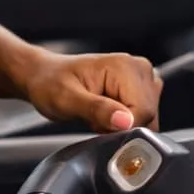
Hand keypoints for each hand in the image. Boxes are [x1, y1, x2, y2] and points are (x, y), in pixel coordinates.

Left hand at [21, 49, 161, 133]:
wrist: (44, 76)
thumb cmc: (50, 84)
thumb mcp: (66, 100)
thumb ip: (97, 109)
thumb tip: (125, 121)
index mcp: (125, 67)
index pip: (143, 112)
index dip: (121, 126)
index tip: (96, 121)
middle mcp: (139, 68)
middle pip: (148, 116)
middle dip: (121, 125)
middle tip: (94, 116)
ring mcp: (142, 78)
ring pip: (148, 119)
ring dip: (123, 125)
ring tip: (98, 113)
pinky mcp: (141, 88)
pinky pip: (143, 117)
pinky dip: (125, 122)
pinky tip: (106, 113)